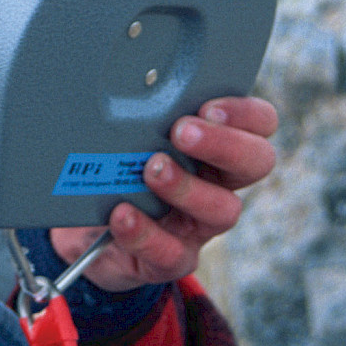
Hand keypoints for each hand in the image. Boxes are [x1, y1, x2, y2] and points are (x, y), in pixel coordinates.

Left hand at [51, 96, 278, 293]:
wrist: (86, 234)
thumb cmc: (114, 173)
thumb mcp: (126, 137)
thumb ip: (140, 116)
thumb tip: (127, 87)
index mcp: (214, 146)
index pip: (259, 124)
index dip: (246, 114)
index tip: (208, 106)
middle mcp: (216, 183)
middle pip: (256, 162)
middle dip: (224, 144)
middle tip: (182, 132)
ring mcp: (198, 225)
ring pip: (222, 210)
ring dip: (187, 186)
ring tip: (151, 170)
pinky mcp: (171, 258)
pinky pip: (171, 253)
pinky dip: (145, 232)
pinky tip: (122, 214)